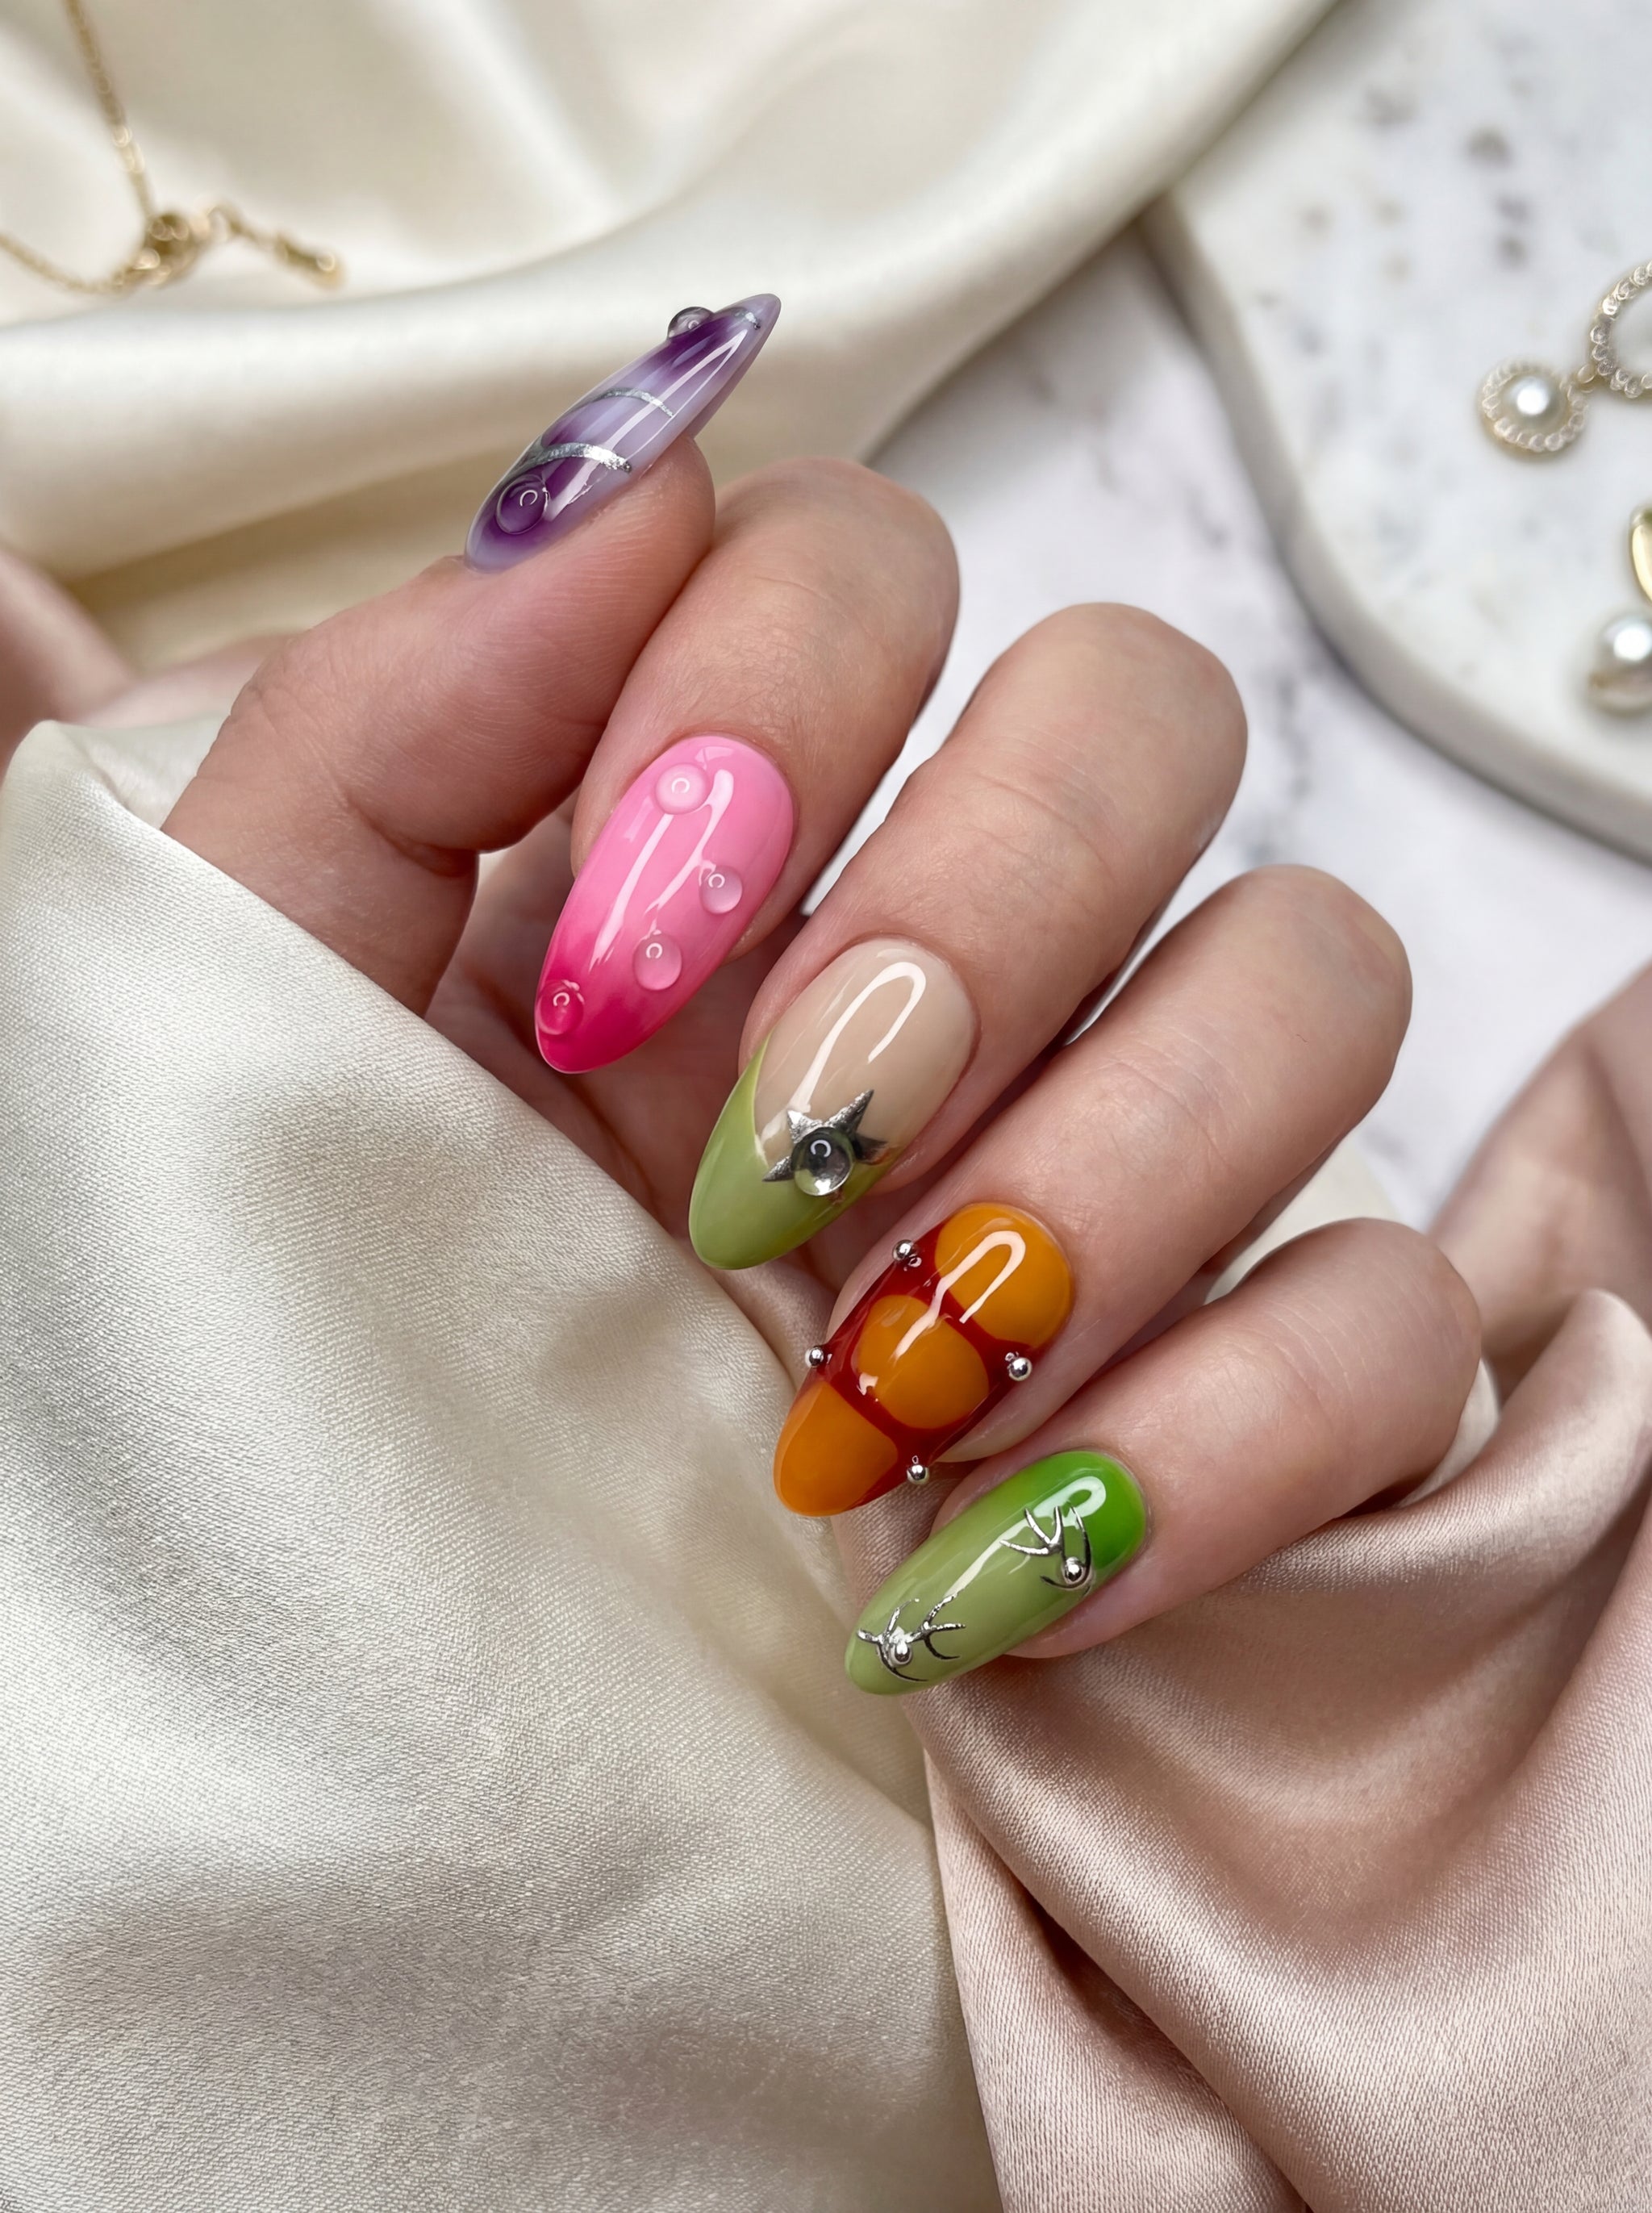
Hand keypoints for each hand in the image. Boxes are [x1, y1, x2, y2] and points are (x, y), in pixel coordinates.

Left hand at [163, 429, 1479, 1690]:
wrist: (386, 1718)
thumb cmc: (309, 1346)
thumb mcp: (259, 1027)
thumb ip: (385, 729)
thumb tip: (626, 470)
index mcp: (713, 834)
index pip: (864, 559)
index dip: (773, 694)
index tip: (611, 948)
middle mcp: (949, 950)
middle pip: (1147, 709)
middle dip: (981, 908)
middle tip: (785, 1149)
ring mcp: (1122, 1158)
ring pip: (1317, 975)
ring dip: (1107, 1180)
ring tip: (874, 1389)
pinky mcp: (1244, 1384)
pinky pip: (1388, 1322)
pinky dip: (1226, 1435)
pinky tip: (1000, 1568)